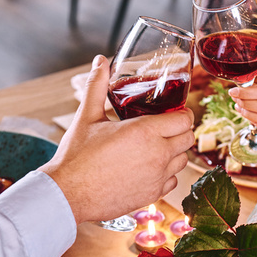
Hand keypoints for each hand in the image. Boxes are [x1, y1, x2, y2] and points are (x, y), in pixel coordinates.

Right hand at [40, 55, 194, 223]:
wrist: (68, 193)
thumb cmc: (76, 155)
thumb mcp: (87, 116)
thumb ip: (97, 85)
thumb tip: (100, 61)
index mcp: (145, 132)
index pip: (184, 119)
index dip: (182, 113)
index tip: (174, 112)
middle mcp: (157, 155)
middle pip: (188, 139)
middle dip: (181, 130)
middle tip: (166, 126)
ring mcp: (157, 177)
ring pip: (183, 160)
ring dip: (175, 151)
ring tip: (158, 146)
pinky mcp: (152, 195)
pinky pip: (172, 181)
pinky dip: (166, 173)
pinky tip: (150, 167)